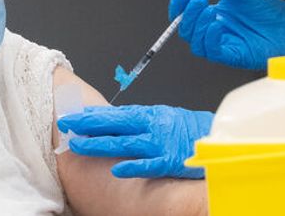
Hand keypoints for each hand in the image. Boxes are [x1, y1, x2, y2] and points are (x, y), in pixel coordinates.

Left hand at [58, 105, 213, 178]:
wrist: (218, 136)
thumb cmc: (190, 128)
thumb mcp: (163, 117)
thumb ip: (141, 120)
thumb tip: (115, 120)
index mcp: (150, 114)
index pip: (116, 113)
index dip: (93, 115)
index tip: (73, 115)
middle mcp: (153, 126)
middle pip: (115, 124)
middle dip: (88, 124)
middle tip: (66, 124)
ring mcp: (161, 143)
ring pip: (125, 143)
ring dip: (100, 144)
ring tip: (79, 146)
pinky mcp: (170, 161)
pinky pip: (149, 165)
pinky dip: (133, 167)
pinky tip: (116, 170)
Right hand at [169, 0, 284, 69]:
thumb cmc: (267, 11)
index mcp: (212, 14)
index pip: (185, 13)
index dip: (179, 4)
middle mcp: (214, 30)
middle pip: (186, 29)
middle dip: (187, 14)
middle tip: (199, 0)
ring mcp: (222, 43)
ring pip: (196, 43)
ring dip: (197, 26)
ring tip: (210, 10)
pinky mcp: (232, 55)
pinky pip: (213, 51)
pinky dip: (210, 38)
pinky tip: (216, 25)